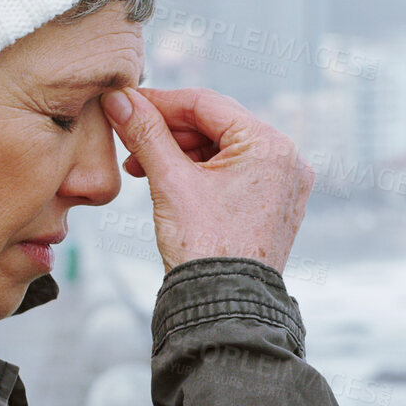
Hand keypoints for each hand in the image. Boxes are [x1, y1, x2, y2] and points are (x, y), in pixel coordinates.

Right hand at [101, 86, 313, 273]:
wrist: (223, 307)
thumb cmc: (205, 248)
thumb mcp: (170, 182)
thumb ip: (145, 133)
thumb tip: (119, 99)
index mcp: (270, 145)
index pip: (206, 103)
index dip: (160, 101)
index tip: (125, 102)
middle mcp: (287, 159)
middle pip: (216, 124)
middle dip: (168, 131)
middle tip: (129, 140)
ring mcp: (284, 183)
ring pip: (222, 148)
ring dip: (180, 153)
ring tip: (141, 167)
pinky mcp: (275, 204)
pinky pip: (234, 172)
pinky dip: (200, 172)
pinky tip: (168, 180)